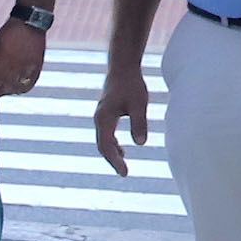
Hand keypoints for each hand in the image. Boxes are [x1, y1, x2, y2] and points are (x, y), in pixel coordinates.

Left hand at [0, 19, 47, 101]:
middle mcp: (18, 68)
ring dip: (11, 91)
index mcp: (5, 62)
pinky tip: (19, 89)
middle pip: (7, 87)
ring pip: (19, 87)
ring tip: (4, 91)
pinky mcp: (38, 66)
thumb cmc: (10, 32)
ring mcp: (30, 68)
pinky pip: (32, 82)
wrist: (30, 21)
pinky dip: (24, 88)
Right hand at [93, 58, 151, 178]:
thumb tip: (140, 143)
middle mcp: (99, 119)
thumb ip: (139, 123)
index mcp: (104, 119)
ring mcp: (100, 117)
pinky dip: (112, 144)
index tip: (125, 173)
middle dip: (112, 160)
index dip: (115, 161)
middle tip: (124, 173)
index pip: (106, 146)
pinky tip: (122, 149)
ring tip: (123, 164)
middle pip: (102, 146)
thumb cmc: (131, 84)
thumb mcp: (139, 104)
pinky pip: (105, 134)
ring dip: (112, 153)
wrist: (122, 67)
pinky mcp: (105, 114)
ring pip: (102, 141)